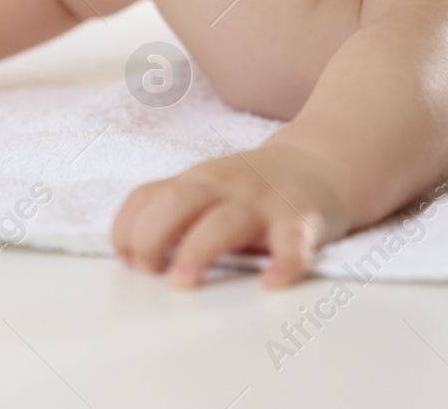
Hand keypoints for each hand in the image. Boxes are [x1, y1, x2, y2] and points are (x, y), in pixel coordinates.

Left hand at [111, 143, 350, 288]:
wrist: (321, 165)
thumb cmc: (253, 188)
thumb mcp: (207, 186)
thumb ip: (172, 209)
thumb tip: (129, 254)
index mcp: (197, 182)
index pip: (147, 196)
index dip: (126, 229)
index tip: (128, 260)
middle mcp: (225, 188)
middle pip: (175, 204)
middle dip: (150, 237)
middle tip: (149, 272)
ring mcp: (262, 203)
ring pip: (224, 221)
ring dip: (197, 250)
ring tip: (184, 282)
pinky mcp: (300, 221)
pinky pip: (292, 243)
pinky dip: (284, 263)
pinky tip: (274, 282)